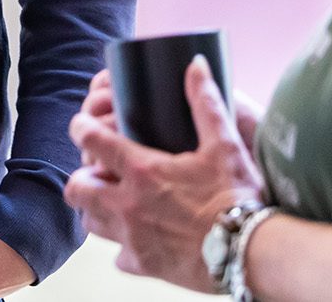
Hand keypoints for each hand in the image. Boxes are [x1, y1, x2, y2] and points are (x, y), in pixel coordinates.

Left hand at [64, 56, 264, 292]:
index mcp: (143, 170)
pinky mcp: (144, 265)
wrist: (253, 252)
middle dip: (81, 177)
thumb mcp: (224, 144)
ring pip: (90, 223)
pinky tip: (137, 238)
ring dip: (95, 210)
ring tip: (110, 201)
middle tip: (94, 171)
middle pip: (78, 188)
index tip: (81, 125)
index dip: (81, 128)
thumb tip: (195, 65)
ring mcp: (133, 238)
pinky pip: (118, 256)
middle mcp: (129, 204)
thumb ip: (205, 103)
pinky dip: (122, 247)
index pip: (93, 141)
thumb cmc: (239, 197)